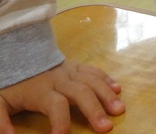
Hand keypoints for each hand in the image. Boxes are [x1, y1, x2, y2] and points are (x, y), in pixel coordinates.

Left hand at [0, 61, 123, 133]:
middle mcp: (59, 79)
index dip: (61, 121)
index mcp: (41, 90)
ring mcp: (70, 70)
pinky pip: (93, 70)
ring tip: (119, 109)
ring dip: (107, 95)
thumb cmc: (9, 84)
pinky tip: (117, 89)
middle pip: (81, 93)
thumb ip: (1, 121)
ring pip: (92, 81)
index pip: (55, 105)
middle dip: (94, 110)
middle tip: (106, 127)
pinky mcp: (75, 65)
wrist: (16, 54)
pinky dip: (106, 79)